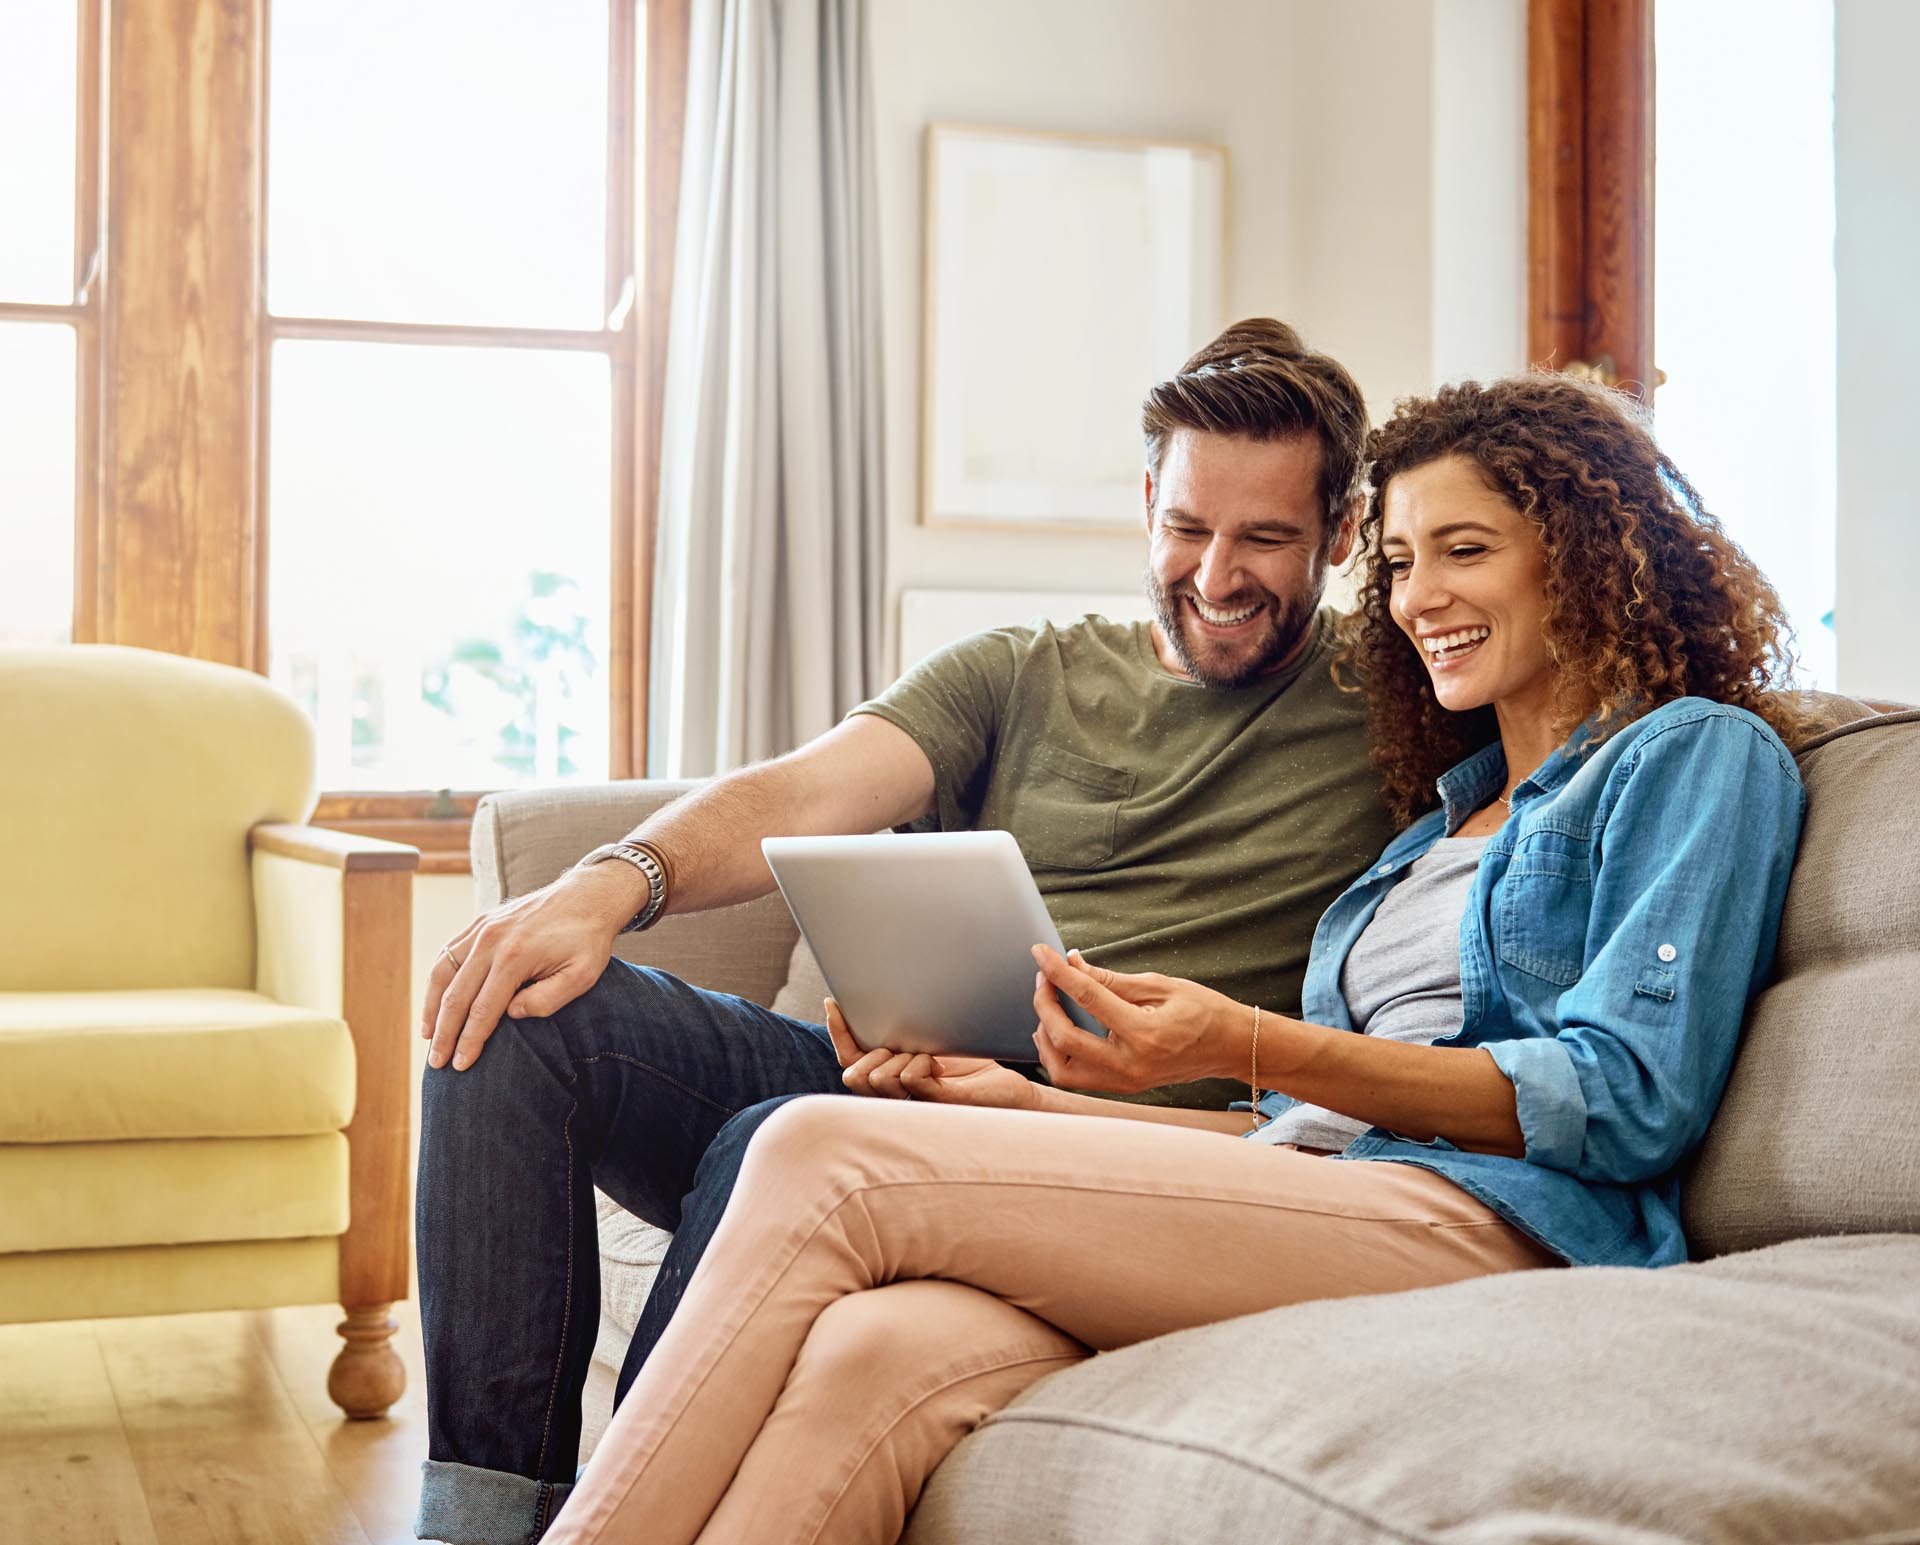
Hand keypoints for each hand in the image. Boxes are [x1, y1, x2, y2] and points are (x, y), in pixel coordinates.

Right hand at [422, 861, 645, 1071]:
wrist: (588, 896)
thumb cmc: (588, 941)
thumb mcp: (581, 975)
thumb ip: (547, 1000)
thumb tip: (511, 1015)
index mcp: (516, 957)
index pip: (483, 1010)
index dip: (469, 1041)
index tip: (459, 1066)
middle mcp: (492, 940)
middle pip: (456, 995)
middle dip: (444, 1034)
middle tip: (436, 1063)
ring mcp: (483, 928)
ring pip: (443, 972)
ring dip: (432, 1007)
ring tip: (428, 1036)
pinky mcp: (481, 922)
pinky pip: (448, 953)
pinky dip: (437, 979)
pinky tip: (435, 1000)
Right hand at [824, 1000, 1039, 1110]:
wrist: (1009, 1089)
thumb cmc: (971, 1064)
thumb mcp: (930, 1041)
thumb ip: (902, 1032)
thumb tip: (876, 999)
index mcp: (890, 1077)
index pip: (848, 1059)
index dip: (837, 1032)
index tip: (834, 1002)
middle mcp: (894, 1096)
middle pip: (855, 1074)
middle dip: (874, 1052)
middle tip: (906, 1048)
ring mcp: (913, 1104)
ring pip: (880, 1076)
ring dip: (903, 1058)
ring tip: (930, 1058)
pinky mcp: (937, 1104)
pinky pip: (911, 1079)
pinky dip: (921, 1064)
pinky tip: (939, 1065)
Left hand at [1029, 945, 1245, 1093]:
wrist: (1231, 1047)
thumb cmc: (1204, 1011)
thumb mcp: (1160, 985)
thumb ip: (1111, 979)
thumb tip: (1072, 963)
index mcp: (1144, 1033)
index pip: (1087, 997)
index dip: (1058, 972)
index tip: (1041, 952)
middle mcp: (1131, 1064)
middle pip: (1064, 1040)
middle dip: (1044, 1004)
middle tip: (1044, 977)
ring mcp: (1126, 1081)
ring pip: (1062, 1070)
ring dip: (1046, 1036)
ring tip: (1048, 1004)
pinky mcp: (1124, 1087)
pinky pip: (1077, 1078)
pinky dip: (1058, 1054)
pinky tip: (1057, 1030)